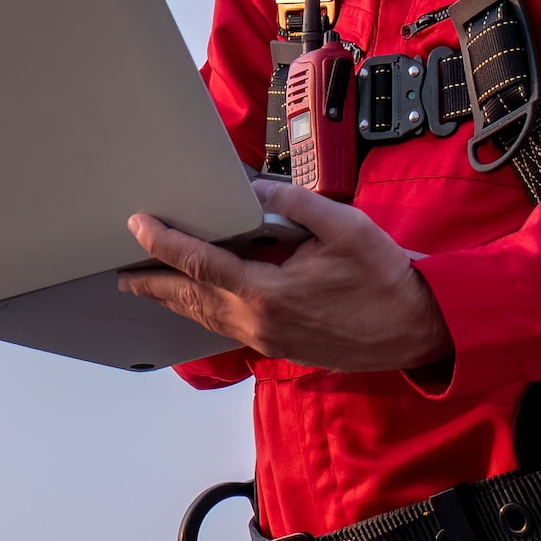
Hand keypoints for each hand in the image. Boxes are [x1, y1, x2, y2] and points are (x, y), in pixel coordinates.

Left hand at [119, 180, 450, 374]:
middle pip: (190, 300)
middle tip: (122, 271)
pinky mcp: (282, 347)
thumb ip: (290, 205)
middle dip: (153, 283)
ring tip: (148, 286)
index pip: (199, 264)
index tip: (138, 226)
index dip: (162, 243)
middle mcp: (260, 322)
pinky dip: (205, 314)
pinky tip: (200, 304)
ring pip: (207, 319)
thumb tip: (251, 193)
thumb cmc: (384, 277)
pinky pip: (230, 329)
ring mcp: (270, 340)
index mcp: (268, 292)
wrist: (418, 328)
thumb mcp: (341, 226)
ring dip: (175, 301)